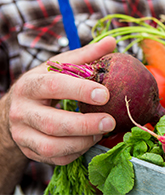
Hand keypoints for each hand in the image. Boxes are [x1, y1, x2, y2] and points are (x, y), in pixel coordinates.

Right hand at [6, 36, 116, 164]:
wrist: (17, 110)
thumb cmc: (46, 86)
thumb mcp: (59, 68)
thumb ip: (86, 56)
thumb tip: (112, 42)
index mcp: (31, 85)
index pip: (53, 86)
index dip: (80, 90)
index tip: (105, 94)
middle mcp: (22, 111)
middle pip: (52, 123)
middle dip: (85, 125)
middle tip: (110, 122)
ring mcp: (23, 134)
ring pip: (52, 146)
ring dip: (82, 142)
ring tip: (101, 132)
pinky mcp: (30, 151)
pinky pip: (55, 158)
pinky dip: (76, 153)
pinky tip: (89, 141)